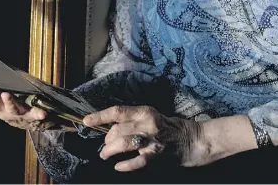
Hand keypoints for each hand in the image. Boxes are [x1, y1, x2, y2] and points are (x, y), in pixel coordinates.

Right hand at [0, 87, 51, 130]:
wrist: (27, 121)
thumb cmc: (9, 105)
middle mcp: (2, 111)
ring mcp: (16, 114)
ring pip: (11, 108)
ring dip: (8, 102)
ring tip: (6, 94)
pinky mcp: (30, 115)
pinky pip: (34, 114)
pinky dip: (38, 114)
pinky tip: (43, 114)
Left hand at [83, 105, 203, 171]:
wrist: (190, 139)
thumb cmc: (167, 126)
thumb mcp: (149, 117)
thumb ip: (131, 120)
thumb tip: (109, 128)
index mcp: (144, 111)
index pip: (117, 112)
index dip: (100, 116)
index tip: (86, 121)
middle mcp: (147, 123)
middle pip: (117, 130)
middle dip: (106, 140)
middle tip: (104, 146)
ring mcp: (152, 140)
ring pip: (123, 144)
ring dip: (110, 151)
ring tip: (105, 155)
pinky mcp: (156, 155)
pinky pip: (136, 161)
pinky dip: (124, 165)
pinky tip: (118, 166)